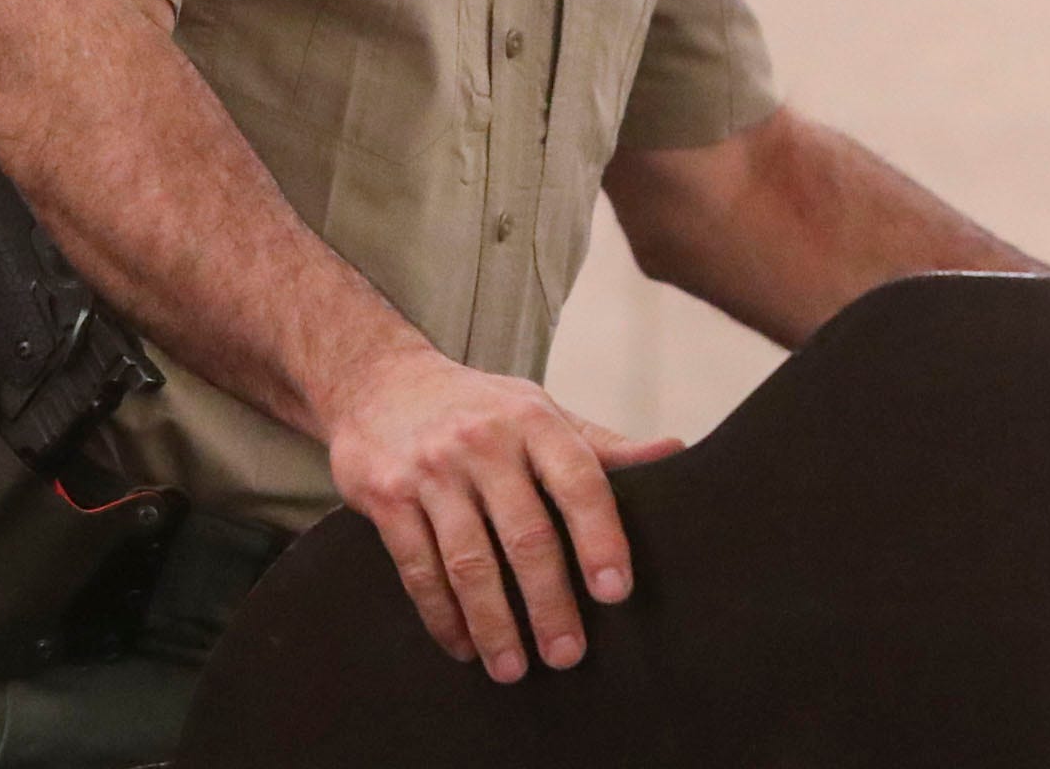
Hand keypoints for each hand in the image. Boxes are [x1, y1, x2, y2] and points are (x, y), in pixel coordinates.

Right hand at [321, 344, 681, 679]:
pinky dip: (442, 616)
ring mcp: (432, 470)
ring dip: (494, 624)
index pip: (579, 481)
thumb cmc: (478, 407)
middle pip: (525, 534)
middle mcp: (483, 442)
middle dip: (549, 603)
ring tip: (514, 668)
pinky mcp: (387, 498)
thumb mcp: (538, 411)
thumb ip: (599, 444)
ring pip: (469, 562)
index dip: (601, 538)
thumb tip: (673, 453)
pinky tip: (462, 645)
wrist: (376, 380)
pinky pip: (418, 569)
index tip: (615, 592)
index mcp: (533, 420)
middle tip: (568, 654)